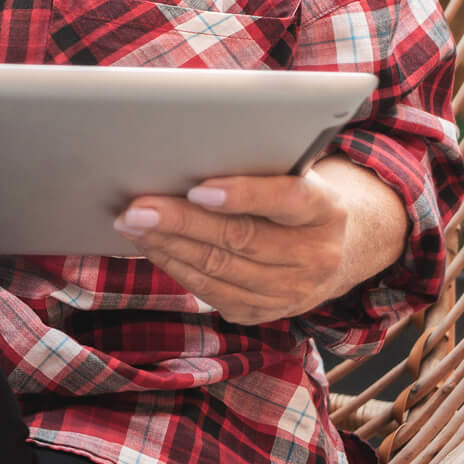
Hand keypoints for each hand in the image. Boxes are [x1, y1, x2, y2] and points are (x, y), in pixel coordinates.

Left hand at [112, 158, 405, 324]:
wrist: (332, 251)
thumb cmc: (295, 197)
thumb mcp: (293, 174)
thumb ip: (257, 166)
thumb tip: (188, 150)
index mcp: (327, 209)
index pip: (287, 199)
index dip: (243, 194)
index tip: (198, 188)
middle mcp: (315, 256)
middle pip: (241, 238)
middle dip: (182, 221)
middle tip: (138, 206)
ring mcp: (292, 292)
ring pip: (220, 269)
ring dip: (169, 245)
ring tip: (131, 223)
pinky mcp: (264, 312)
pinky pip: (212, 292)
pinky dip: (176, 267)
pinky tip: (151, 246)